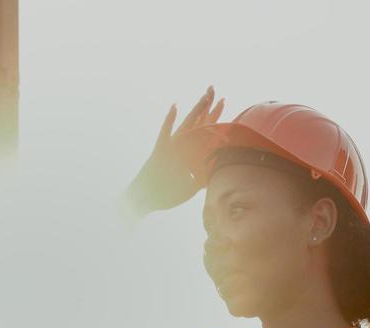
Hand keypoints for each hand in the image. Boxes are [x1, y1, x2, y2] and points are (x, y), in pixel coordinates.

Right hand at [123, 87, 224, 218]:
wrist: (146, 197)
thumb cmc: (167, 193)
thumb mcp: (190, 187)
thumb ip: (201, 179)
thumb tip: (213, 177)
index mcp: (188, 151)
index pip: (205, 130)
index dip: (215, 116)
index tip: (223, 102)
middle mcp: (181, 145)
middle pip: (197, 121)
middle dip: (207, 106)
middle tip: (214, 88)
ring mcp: (172, 146)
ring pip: (187, 124)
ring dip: (196, 110)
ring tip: (205, 96)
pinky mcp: (161, 149)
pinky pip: (166, 132)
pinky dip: (170, 120)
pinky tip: (175, 107)